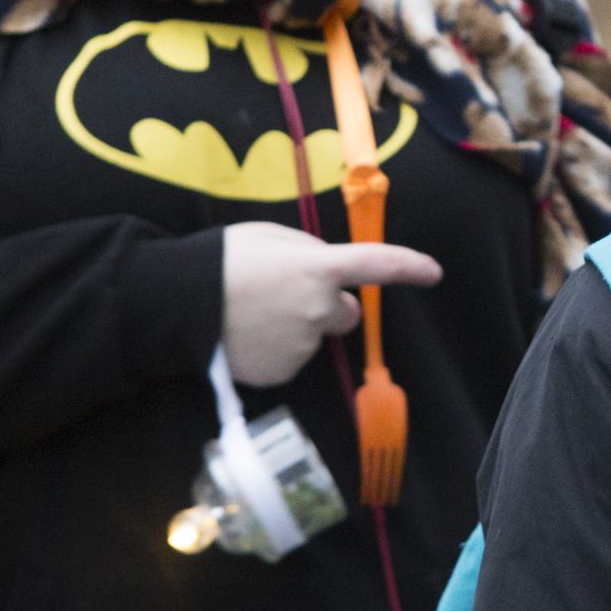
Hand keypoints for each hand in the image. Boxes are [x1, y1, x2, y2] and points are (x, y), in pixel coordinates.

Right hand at [221, 223, 441, 386]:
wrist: (177, 305)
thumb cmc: (223, 260)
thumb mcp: (270, 238)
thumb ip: (309, 252)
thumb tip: (329, 269)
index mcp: (317, 270)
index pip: (376, 265)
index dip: (409, 267)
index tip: (433, 272)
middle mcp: (318, 311)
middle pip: (346, 312)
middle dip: (328, 304)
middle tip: (286, 293)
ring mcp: (301, 346)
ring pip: (315, 335)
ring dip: (297, 325)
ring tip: (255, 312)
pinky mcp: (282, 373)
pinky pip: (291, 358)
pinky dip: (277, 348)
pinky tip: (248, 335)